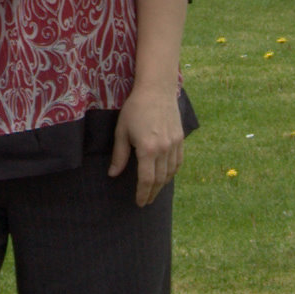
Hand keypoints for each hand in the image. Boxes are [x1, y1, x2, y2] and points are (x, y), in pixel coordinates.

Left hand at [111, 83, 183, 206]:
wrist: (156, 90)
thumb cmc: (135, 109)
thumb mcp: (122, 131)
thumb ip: (119, 155)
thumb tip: (113, 174)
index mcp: (147, 149)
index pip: (147, 180)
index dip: (142, 193)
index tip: (139, 202)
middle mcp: (164, 150)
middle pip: (160, 180)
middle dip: (152, 193)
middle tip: (145, 201)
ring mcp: (174, 145)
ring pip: (170, 173)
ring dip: (162, 185)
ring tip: (154, 192)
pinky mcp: (180, 139)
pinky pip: (178, 162)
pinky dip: (173, 172)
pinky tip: (167, 176)